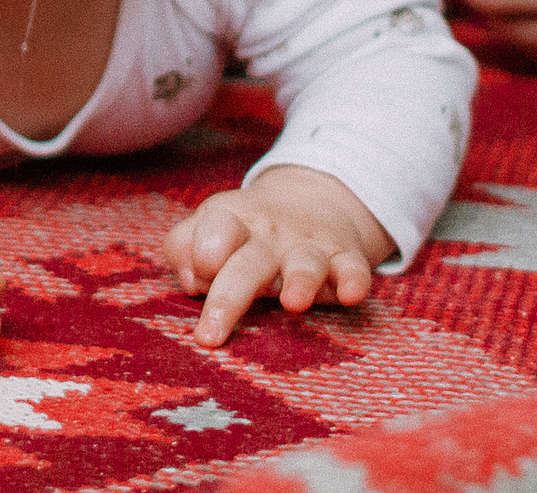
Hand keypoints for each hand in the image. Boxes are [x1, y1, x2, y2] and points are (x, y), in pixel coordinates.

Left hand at [162, 164, 393, 346]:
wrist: (312, 200)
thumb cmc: (245, 232)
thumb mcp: (209, 228)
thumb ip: (183, 248)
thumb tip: (192, 281)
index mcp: (230, 221)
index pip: (212, 232)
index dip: (202, 255)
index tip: (197, 283)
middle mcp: (268, 234)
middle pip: (247, 263)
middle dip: (228, 297)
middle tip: (209, 335)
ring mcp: (307, 245)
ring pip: (304, 262)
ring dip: (300, 280)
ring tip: (293, 304)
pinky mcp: (344, 257)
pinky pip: (353, 268)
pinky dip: (354, 280)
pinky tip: (350, 295)